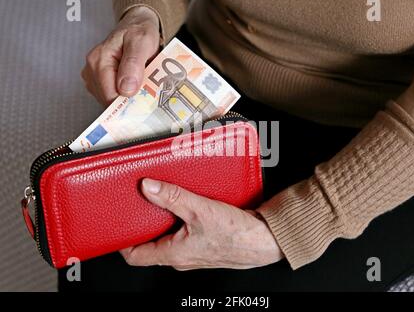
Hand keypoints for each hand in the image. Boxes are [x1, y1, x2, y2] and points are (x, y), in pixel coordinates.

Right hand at [81, 6, 159, 105]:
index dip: (128, 102)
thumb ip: (133, 64)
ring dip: (128, 98)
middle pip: (109, 100)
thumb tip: (126, 89)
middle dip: (128, 99)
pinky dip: (125, 96)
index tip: (143, 100)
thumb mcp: (141, 42)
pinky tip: (133, 85)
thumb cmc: (139, 31)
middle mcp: (92, 69)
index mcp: (99, 60)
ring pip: (111, 101)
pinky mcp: (99, 83)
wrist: (137, 26)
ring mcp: (94, 77)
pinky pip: (112, 98)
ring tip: (140, 83)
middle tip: (145, 88)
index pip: (109, 96)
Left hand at [120, 178, 283, 269]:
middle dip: (143, 222)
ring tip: (162, 196)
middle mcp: (181, 256)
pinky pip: (185, 229)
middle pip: (151, 242)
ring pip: (169, 234)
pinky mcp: (205, 240)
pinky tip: (186, 199)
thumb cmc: (238, 235)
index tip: (116, 224)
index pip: (135, 256)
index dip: (122, 241)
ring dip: (164, 216)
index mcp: (174, 254)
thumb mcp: (200, 211)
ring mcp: (193, 249)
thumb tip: (148, 187)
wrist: (266, 239)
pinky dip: (181, 215)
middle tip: (139, 202)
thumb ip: (172, 197)